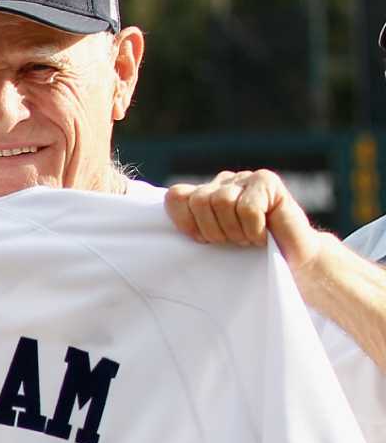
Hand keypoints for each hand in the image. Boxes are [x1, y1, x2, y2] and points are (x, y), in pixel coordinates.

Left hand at [164, 170, 323, 275]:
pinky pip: (248, 206)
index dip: (186, 223)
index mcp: (202, 196)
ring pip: (222, 201)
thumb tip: (150, 236)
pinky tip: (263, 234)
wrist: (292, 263)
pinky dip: (253, 228)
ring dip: (235, 230)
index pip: (176, 197)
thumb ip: (186, 232)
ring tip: (248, 239)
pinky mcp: (268, 181)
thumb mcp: (210, 247)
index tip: (203, 241)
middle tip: (231, 242)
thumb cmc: (247, 258)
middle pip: (199, 200)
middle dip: (213, 230)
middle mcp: (221, 183)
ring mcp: (245, 179)